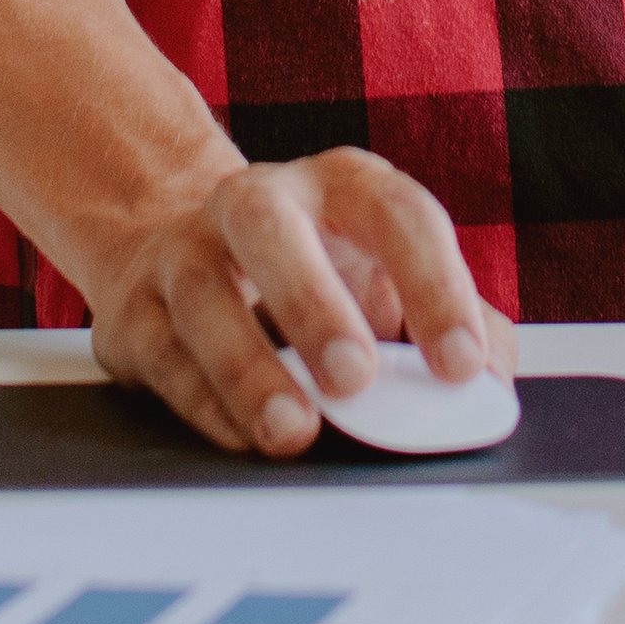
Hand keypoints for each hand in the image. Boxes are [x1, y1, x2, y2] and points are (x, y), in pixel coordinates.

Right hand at [77, 149, 514, 455]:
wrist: (179, 246)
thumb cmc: (317, 271)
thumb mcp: (392, 281)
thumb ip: (454, 324)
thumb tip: (491, 387)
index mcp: (344, 186)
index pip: (398, 217)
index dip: (435, 287)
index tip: (462, 365)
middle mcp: (259, 202)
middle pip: (275, 232)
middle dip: (315, 304)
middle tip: (356, 378)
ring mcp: (185, 250)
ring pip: (204, 295)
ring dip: (248, 368)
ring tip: (291, 430)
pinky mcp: (133, 308)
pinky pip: (163, 352)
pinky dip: (203, 401)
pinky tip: (240, 436)